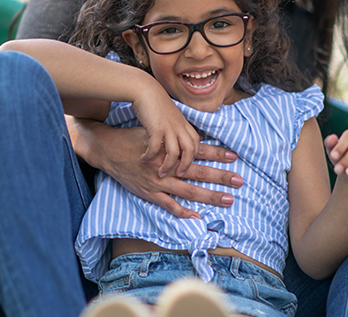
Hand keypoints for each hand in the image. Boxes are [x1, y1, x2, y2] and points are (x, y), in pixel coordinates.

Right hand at [68, 119, 244, 218]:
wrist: (107, 148)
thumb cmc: (131, 136)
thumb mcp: (153, 130)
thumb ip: (172, 136)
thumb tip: (194, 137)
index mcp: (170, 148)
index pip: (199, 151)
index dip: (218, 153)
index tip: (235, 156)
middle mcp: (167, 165)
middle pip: (199, 172)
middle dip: (221, 177)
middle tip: (239, 181)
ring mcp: (159, 181)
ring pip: (189, 190)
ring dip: (210, 196)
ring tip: (227, 200)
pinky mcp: (149, 192)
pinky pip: (169, 205)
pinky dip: (183, 212)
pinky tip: (197, 217)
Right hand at [130, 86, 199, 177]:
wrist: (145, 90)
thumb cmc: (156, 103)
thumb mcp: (171, 115)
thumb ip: (177, 126)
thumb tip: (182, 136)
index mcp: (184, 124)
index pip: (196, 143)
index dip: (193, 156)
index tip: (188, 167)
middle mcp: (179, 127)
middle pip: (190, 150)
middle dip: (185, 165)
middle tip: (178, 175)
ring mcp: (169, 127)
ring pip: (174, 153)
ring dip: (168, 165)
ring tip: (160, 173)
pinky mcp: (155, 128)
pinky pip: (155, 147)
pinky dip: (150, 155)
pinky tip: (143, 159)